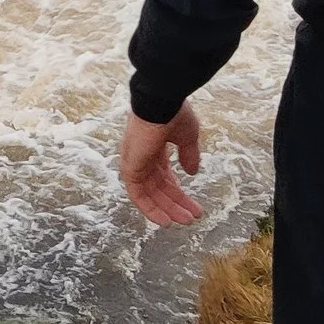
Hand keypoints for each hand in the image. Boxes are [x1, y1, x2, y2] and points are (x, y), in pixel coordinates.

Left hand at [119, 107, 203, 224]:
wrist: (161, 102)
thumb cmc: (173, 113)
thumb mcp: (187, 137)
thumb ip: (189, 155)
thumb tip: (192, 172)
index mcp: (154, 147)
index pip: (164, 176)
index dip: (178, 191)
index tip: (194, 205)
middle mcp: (142, 156)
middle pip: (159, 187)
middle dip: (176, 203)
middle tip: (192, 217)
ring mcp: (135, 162)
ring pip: (150, 194)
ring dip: (167, 209)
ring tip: (185, 221)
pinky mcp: (129, 168)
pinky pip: (138, 195)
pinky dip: (150, 209)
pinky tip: (166, 220)